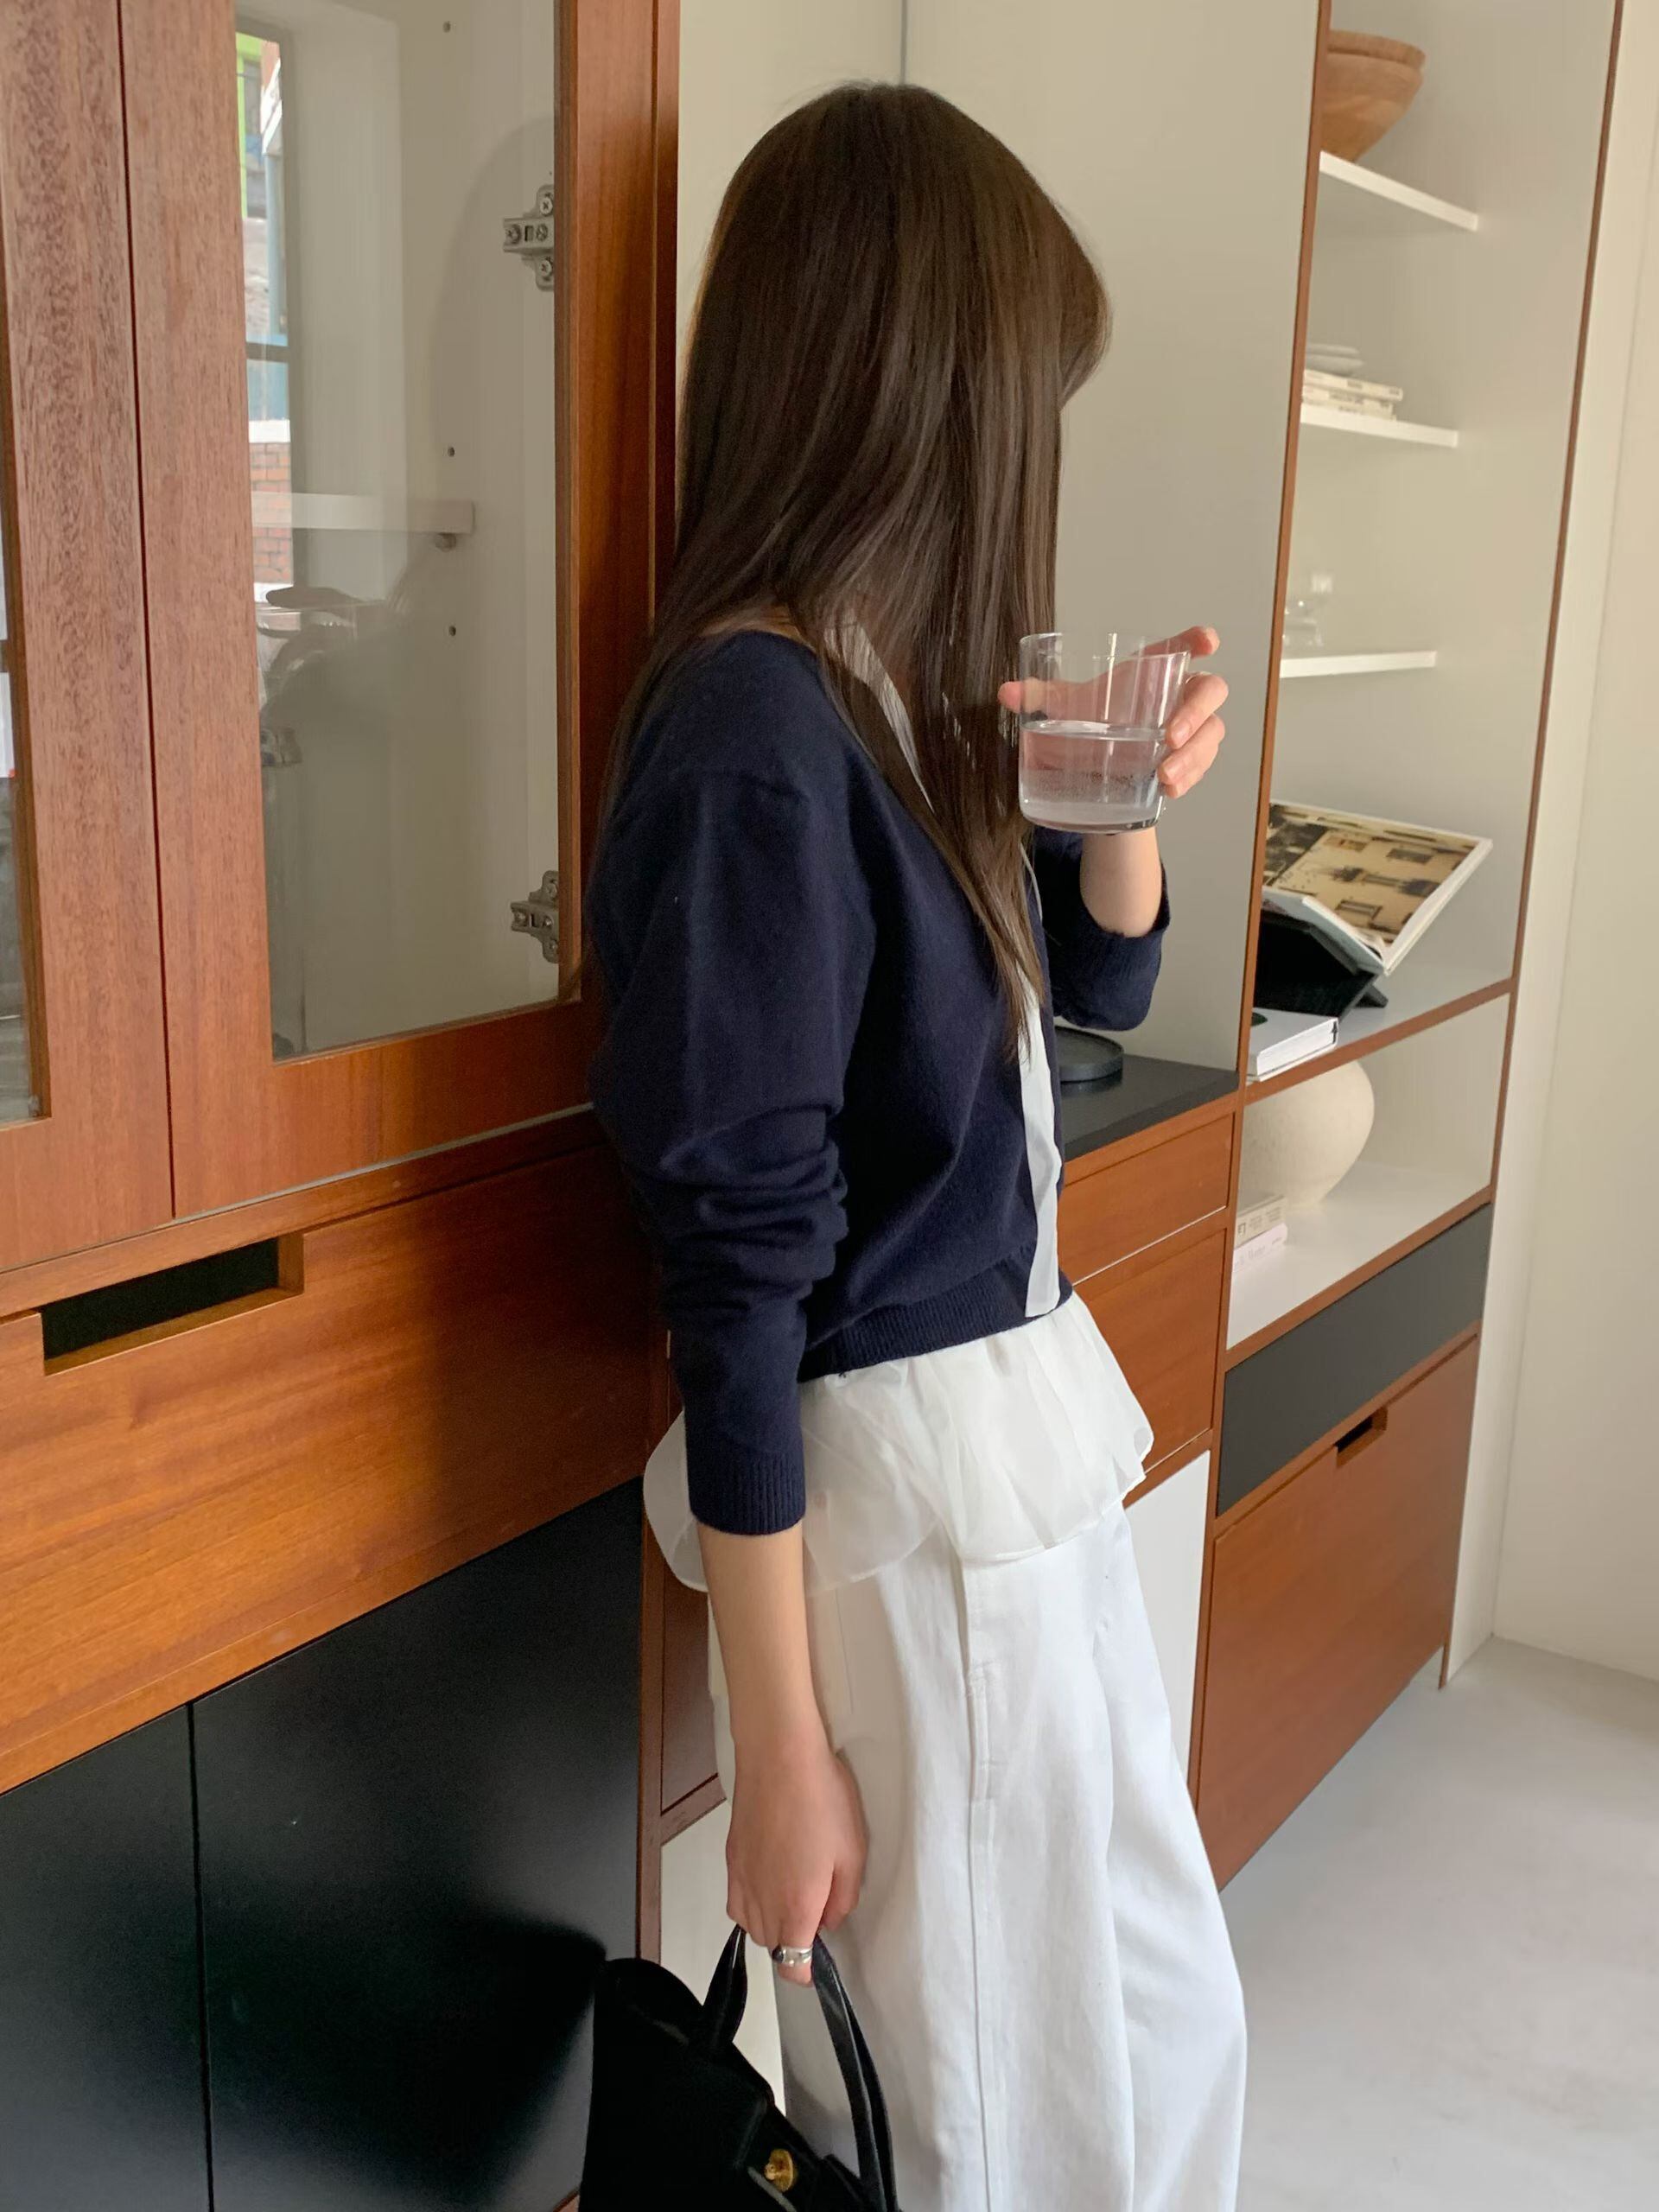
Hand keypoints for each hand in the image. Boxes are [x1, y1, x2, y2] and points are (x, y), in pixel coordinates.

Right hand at [726, 1725, 866, 1985]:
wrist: (779, 1756)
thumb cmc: (823, 1799)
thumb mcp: (853, 1851)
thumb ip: (844, 1899)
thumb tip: (830, 1920)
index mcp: (797, 1905)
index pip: (792, 1965)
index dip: (806, 1972)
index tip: (819, 1959)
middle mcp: (763, 1900)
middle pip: (772, 1947)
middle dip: (794, 1944)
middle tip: (816, 1910)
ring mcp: (742, 1879)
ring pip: (751, 1927)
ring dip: (772, 1925)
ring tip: (793, 1895)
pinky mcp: (731, 1859)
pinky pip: (736, 1902)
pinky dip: (751, 1906)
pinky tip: (768, 1881)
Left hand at [997, 622, 1228, 801]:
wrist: (1105, 764)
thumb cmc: (1098, 719)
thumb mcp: (1070, 708)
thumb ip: (1041, 696)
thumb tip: (1006, 693)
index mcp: (1155, 671)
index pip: (1183, 648)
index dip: (1198, 641)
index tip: (1208, 641)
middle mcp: (1181, 694)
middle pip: (1210, 690)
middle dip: (1195, 712)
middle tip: (1169, 736)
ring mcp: (1195, 727)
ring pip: (1211, 732)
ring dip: (1192, 755)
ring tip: (1164, 776)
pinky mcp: (1196, 757)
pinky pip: (1204, 764)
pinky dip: (1190, 777)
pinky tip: (1170, 790)